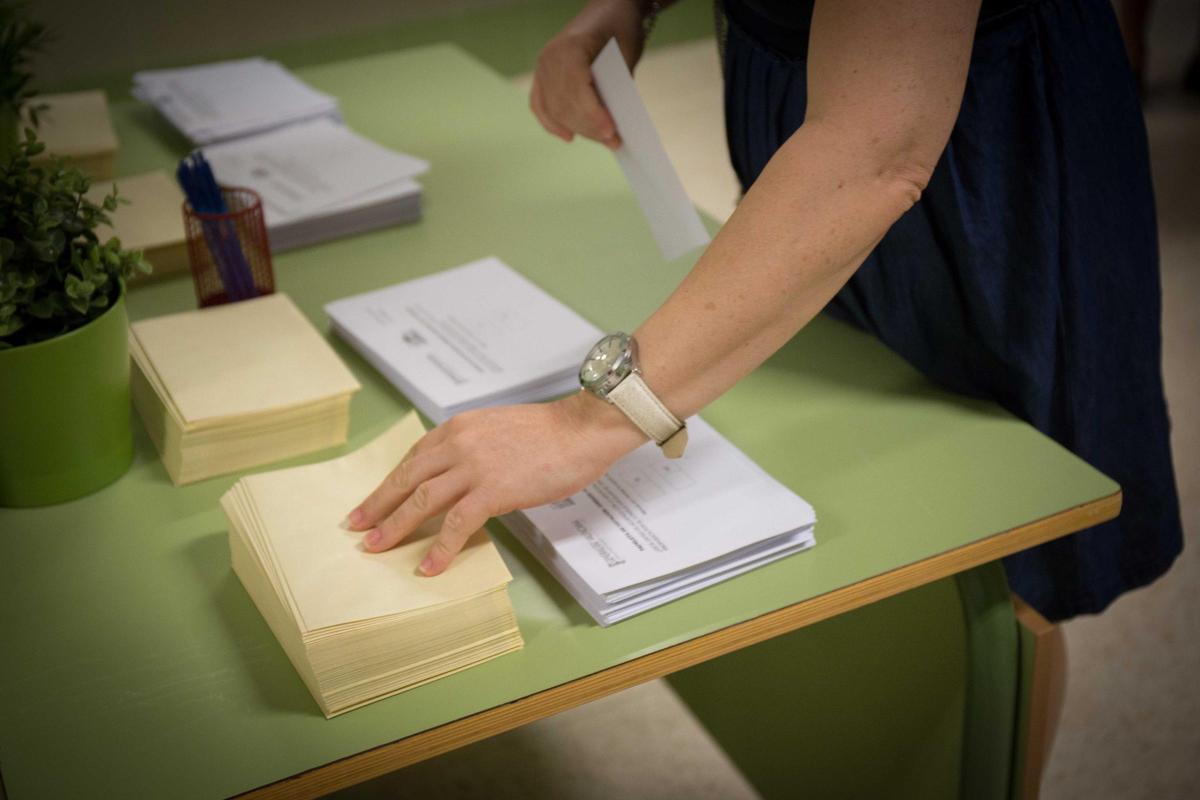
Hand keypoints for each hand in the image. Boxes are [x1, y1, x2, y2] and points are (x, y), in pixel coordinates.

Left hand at [346, 392, 644, 575]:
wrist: (580, 430)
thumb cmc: (550, 433)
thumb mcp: (499, 429)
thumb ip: (474, 448)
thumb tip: (460, 475)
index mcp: (459, 428)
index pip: (414, 458)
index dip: (391, 482)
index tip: (375, 499)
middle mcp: (458, 444)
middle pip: (407, 479)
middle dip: (378, 505)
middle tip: (357, 526)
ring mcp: (473, 468)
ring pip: (422, 501)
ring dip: (395, 526)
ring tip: (377, 547)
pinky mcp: (491, 490)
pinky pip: (456, 524)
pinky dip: (439, 548)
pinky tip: (429, 567)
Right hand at [530, 0, 646, 147]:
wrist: (606, 10)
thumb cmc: (619, 28)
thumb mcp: (626, 53)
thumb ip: (617, 86)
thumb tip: (612, 124)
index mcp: (570, 47)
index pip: (577, 89)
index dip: (593, 114)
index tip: (611, 131)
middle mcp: (549, 58)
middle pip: (565, 105)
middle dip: (590, 127)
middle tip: (615, 141)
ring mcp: (542, 67)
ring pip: (555, 110)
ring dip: (579, 128)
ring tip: (602, 140)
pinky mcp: (542, 76)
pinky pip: (541, 106)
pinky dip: (553, 123)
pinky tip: (569, 136)